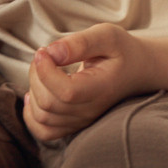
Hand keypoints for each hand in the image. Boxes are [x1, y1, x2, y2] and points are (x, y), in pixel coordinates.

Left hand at [23, 22, 149, 141]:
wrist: (135, 71)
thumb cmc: (120, 50)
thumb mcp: (107, 35)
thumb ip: (80, 43)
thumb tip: (52, 52)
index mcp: (101, 89)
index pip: (66, 92)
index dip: (45, 71)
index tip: (44, 51)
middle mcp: (91, 111)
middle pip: (49, 104)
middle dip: (36, 75)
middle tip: (44, 55)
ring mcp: (81, 121)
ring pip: (42, 117)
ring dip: (33, 90)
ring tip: (43, 70)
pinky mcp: (73, 125)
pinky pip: (44, 131)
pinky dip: (31, 114)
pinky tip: (35, 93)